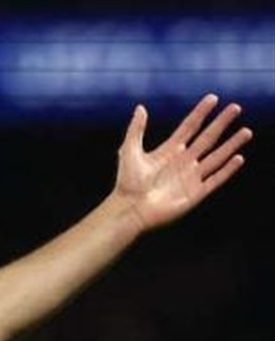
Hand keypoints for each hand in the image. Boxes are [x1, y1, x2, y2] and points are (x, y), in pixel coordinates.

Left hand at [113, 94, 252, 232]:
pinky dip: (227, 170)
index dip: (201, 113)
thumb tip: (141, 107)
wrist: (130, 209)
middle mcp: (183, 161)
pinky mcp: (196, 193)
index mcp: (169, 150)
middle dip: (221, 123)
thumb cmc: (127, 183)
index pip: (189, 127)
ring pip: (216, 157)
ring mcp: (191, 177)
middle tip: (236, 107)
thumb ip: (136, 130)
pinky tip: (238, 158)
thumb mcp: (130, 152)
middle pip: (207, 138)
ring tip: (246, 131)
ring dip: (231, 144)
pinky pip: (216, 179)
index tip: (213, 98)